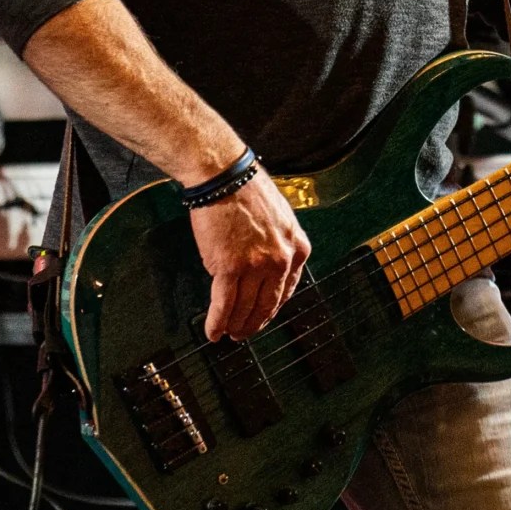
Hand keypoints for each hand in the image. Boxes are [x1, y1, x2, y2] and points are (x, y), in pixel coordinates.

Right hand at [187, 168, 310, 341]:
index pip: (286, 290)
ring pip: (244, 308)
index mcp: (297, 247)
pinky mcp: (229, 268)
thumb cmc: (247, 189)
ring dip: (234, 325)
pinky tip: (213, 332)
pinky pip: (223, 304)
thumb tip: (265, 268)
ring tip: (227, 333)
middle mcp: (280, 260)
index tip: (262, 316)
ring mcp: (256, 266)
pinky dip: (217, 322)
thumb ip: (278, 245)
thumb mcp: (280, 217)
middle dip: (254, 322)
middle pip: (267, 304)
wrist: (224, 176)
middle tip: (243, 332)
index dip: (271, 308)